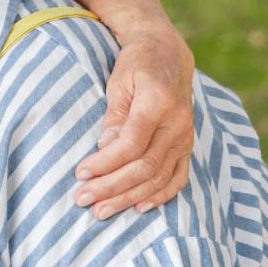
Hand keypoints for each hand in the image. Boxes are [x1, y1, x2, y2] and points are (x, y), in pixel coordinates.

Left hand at [75, 31, 194, 218]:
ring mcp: (186, 137)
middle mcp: (177, 123)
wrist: (169, 55)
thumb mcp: (118, 83)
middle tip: (83, 200)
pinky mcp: (188, 145)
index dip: (105, 163)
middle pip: (144, 166)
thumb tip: (105, 151)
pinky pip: (178, 177)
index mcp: (158, 103)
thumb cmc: (136, 66)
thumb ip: (114, 118)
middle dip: (111, 187)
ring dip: (129, 197)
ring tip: (101, 211)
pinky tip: (139, 208)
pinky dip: (160, 195)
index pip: (131, 144)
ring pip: (159, 177)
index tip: (80, 174)